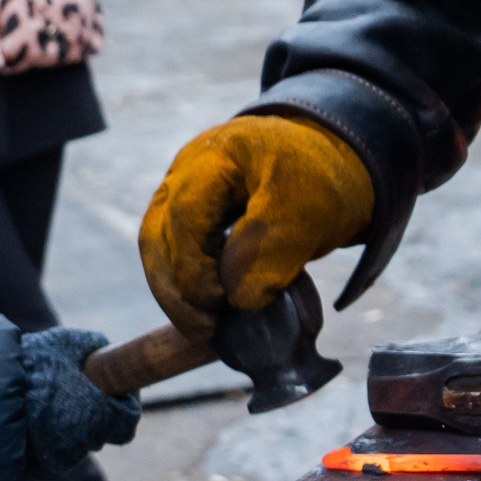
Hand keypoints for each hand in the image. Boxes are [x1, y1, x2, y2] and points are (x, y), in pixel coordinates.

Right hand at [19, 327, 139, 476]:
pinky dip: (44, 437)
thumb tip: (105, 353)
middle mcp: (83, 443)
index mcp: (98, 415)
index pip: (127, 421)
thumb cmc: (26, 365)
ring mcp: (60, 461)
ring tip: (37, 399)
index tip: (109, 387)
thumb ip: (94, 347)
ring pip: (74, 442)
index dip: (122, 402)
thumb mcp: (64, 343)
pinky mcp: (38, 471)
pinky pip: (51, 453)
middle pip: (99, 431)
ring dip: (65, 424)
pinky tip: (25, 416)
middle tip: (65, 388)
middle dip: (90, 411)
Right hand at [139, 114, 373, 344]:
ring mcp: (183, 186)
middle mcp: (190, 165)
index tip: (224, 300)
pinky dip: (183, 284)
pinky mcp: (186, 211)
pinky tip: (203, 311)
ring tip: (202, 327)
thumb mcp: (309, 215)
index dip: (195, 264)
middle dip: (177, 286)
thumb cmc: (319, 186)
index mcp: (222, 152)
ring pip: (156, 243)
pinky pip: (168, 250)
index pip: (187, 212)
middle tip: (206, 327)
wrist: (325, 172)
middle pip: (159, 230)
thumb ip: (270, 253)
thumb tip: (236, 299)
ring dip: (173, 291)